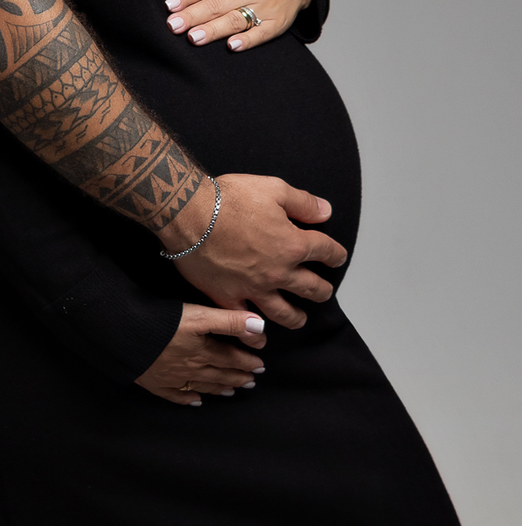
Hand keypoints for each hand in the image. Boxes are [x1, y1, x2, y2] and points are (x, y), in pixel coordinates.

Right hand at [135, 303, 267, 405]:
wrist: (125, 336)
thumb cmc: (162, 323)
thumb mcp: (198, 315)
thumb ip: (229, 321)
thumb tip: (260, 327)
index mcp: (203, 352)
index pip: (230, 359)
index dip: (246, 362)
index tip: (260, 366)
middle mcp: (191, 369)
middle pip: (219, 374)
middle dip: (236, 377)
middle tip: (251, 381)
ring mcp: (173, 378)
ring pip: (201, 385)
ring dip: (218, 388)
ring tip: (231, 391)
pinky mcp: (155, 382)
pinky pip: (176, 395)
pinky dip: (188, 399)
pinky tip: (195, 401)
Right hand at [160, 172, 347, 328]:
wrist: (190, 213)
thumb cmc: (229, 198)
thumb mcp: (273, 188)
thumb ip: (303, 203)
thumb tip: (325, 212)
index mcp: (293, 244)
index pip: (326, 252)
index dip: (335, 254)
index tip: (336, 256)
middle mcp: (279, 272)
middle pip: (312, 288)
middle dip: (322, 290)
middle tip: (322, 290)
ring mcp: (255, 288)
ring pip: (286, 313)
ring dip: (297, 316)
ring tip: (299, 317)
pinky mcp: (229, 297)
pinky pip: (246, 323)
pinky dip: (255, 333)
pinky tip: (260, 337)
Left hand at [165, 0, 311, 50]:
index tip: (170, 4)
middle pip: (217, 4)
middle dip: (193, 16)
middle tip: (172, 25)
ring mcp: (264, 8)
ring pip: (235, 20)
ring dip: (213, 30)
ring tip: (193, 38)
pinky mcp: (275, 24)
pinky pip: (261, 34)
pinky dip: (247, 41)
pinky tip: (231, 46)